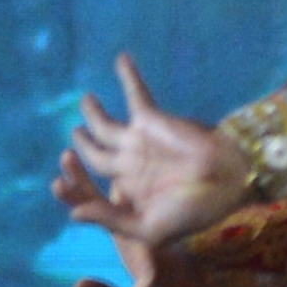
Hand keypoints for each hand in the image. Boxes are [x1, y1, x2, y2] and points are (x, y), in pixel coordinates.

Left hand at [53, 148, 211, 286]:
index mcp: (121, 240)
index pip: (93, 216)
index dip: (77, 200)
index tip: (59, 183)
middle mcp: (129, 224)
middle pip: (98, 198)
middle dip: (81, 177)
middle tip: (67, 155)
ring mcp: (148, 213)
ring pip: (124, 184)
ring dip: (109, 163)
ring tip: (95, 137)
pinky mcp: (168, 206)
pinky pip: (153, 180)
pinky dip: (144, 163)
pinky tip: (140, 141)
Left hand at [61, 56, 250, 249]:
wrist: (230, 183)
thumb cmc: (193, 211)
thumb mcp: (150, 228)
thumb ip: (111, 219)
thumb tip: (73, 217)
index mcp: (129, 191)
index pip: (93, 188)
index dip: (74, 189)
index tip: (56, 185)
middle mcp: (130, 165)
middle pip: (95, 153)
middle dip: (82, 144)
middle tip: (73, 134)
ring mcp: (139, 140)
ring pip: (106, 123)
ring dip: (94, 112)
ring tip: (86, 100)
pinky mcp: (151, 120)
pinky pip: (136, 94)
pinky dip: (128, 76)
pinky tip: (122, 58)